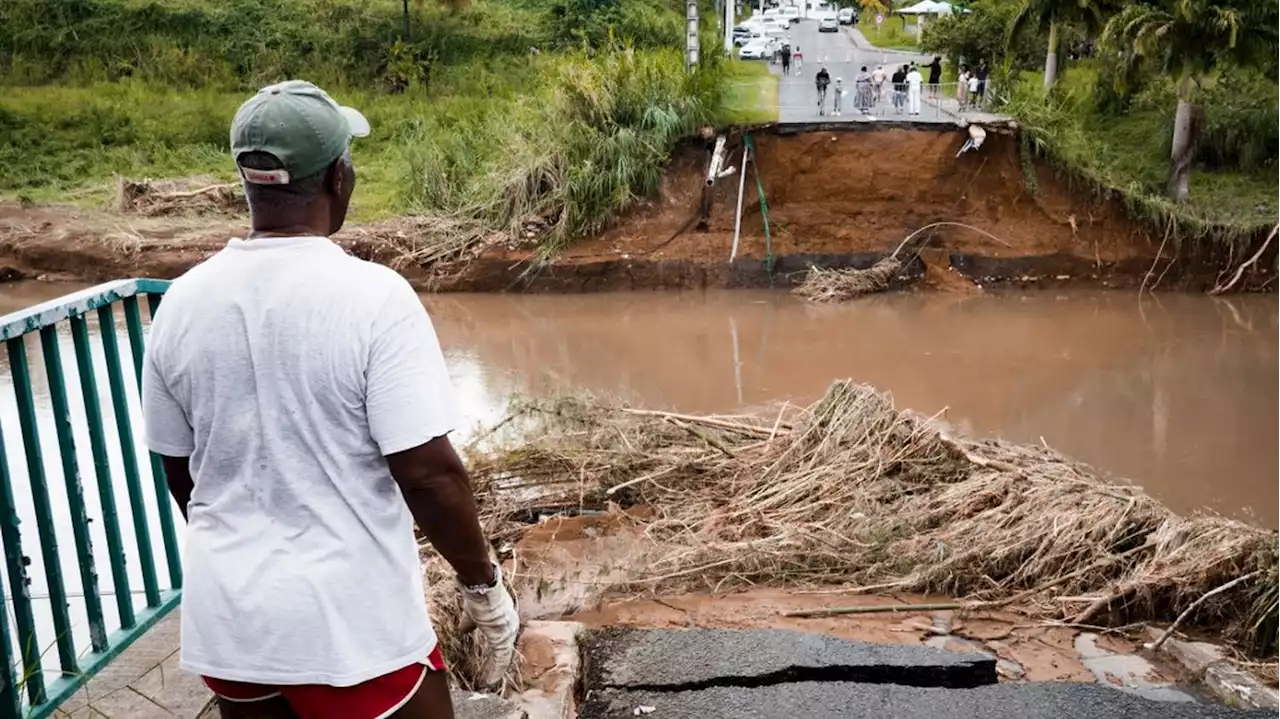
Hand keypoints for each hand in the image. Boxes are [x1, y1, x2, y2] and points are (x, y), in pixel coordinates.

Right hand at [458, 563, 519, 687]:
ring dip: (496, 670)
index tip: (491, 666)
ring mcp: (510, 631)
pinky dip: (496, 670)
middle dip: (498, 665)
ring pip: (504, 656)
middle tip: (491, 678)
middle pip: (505, 651)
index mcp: (505, 620)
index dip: (497, 655)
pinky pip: (501, 658)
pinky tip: (490, 680)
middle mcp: (511, 626)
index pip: (502, 641)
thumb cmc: (477, 595)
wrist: (481, 586)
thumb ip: (469, 623)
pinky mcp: (504, 635)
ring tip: (489, 682)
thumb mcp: (472, 613)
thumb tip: (462, 630)